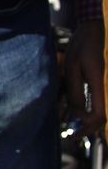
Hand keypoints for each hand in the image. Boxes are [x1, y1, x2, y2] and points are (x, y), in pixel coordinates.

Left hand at [65, 18, 104, 132]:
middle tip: (72, 136)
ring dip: (83, 118)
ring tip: (67, 124)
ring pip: (96, 109)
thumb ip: (74, 90)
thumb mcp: (73, 68)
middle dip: (87, 128)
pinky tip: (69, 109)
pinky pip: (92, 99)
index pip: (99, 114)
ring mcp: (100, 86)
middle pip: (101, 116)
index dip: (88, 125)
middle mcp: (103, 88)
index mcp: (99, 86)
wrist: (92, 32)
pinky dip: (82, 106)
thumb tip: (75, 113)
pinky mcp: (97, 82)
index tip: (74, 129)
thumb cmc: (81, 47)